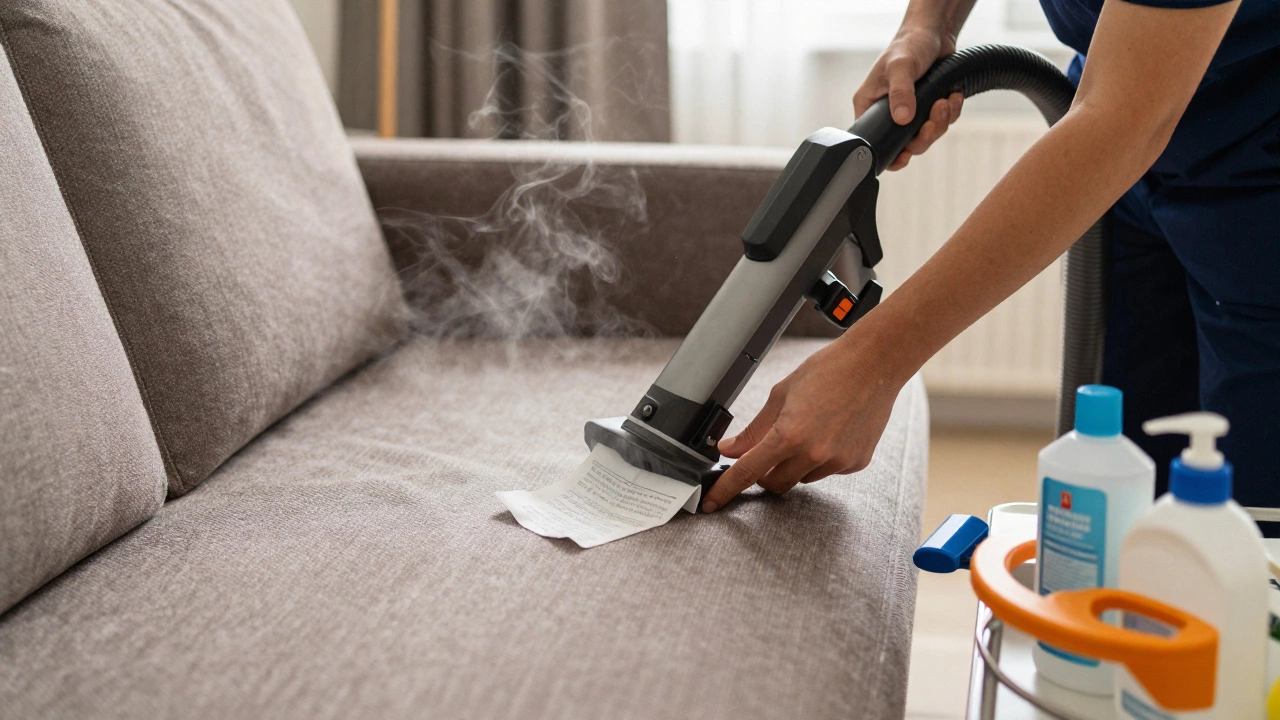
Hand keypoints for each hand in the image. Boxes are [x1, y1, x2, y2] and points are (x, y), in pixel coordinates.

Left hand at [701, 335, 903, 512]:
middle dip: (765, 474)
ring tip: (809, 428)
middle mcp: (814, 454)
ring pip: (802, 478)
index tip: (712, 502)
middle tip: (767, 452)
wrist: (874, 364)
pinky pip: (827, 471)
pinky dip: (821, 459)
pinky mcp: (856, 463)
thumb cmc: (829, 371)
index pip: (747, 472)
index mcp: (789, 435)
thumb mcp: (780, 395)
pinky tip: (831, 431)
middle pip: (775, 484)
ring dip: (795, 464)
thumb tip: (730, 450)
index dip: (725, 490)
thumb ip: (753, 430)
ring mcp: (838, 461)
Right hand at [853, 25, 964, 170]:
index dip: (890, 154)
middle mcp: (888, 113)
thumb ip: (900, 93)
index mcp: (869, 107)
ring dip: (940, 123)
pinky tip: (952, 97)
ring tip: (945, 102)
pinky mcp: (928, 109)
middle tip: (932, 122)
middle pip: (905, 144)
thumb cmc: (908, 45)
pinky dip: (950, 113)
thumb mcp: (899, 67)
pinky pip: (941, 123)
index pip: (874, 140)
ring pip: (926, 136)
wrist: (933, 33)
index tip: (905, 156)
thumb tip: (902, 119)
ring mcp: (910, 113)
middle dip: (924, 136)